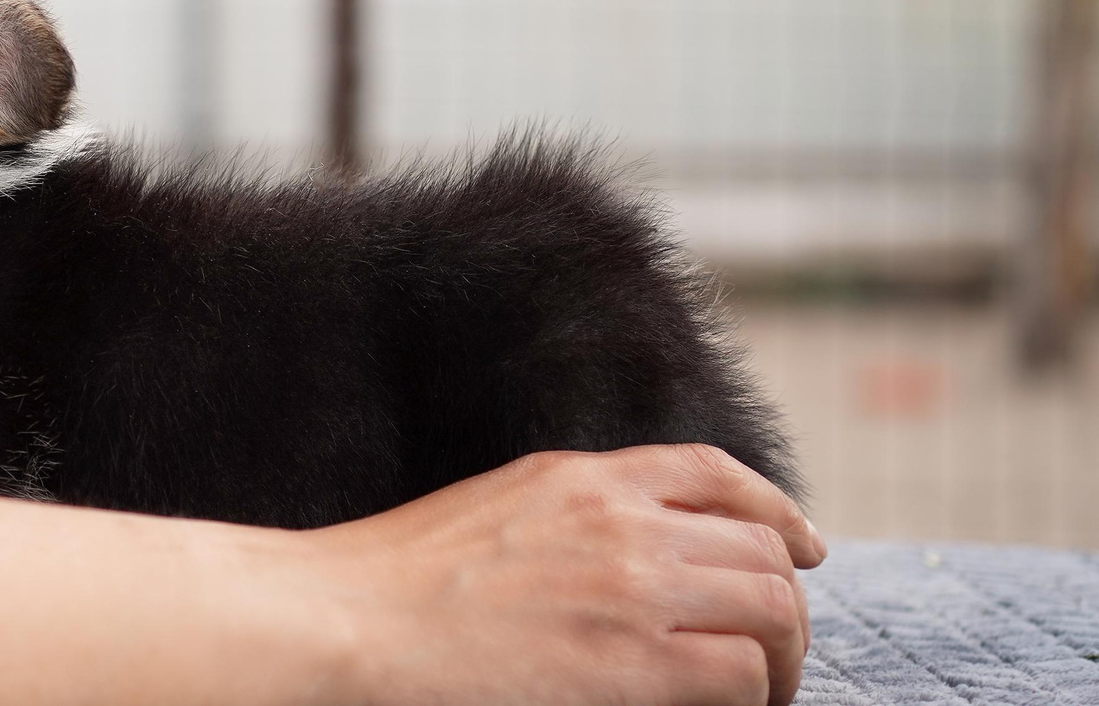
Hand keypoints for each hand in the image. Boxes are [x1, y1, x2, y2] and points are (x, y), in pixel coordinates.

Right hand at [299, 445, 823, 705]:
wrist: (353, 619)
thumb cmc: (398, 581)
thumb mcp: (495, 510)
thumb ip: (568, 516)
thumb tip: (629, 552)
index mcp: (579, 476)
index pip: (713, 471)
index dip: (776, 508)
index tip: (802, 547)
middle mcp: (620, 520)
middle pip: (761, 545)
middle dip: (785, 601)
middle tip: (773, 652)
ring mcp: (631, 588)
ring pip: (774, 608)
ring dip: (783, 657)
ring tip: (761, 692)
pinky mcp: (635, 664)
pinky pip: (743, 674)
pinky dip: (752, 696)